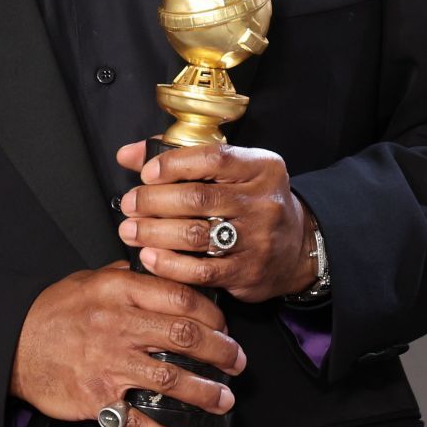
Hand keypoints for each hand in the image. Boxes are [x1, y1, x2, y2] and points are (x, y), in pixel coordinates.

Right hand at [8, 263, 246, 426]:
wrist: (12, 344)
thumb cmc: (51, 313)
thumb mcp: (88, 280)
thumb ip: (125, 277)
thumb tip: (156, 271)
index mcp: (119, 292)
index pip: (180, 297)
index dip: (212, 315)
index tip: (224, 327)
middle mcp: (117, 326)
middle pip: (184, 337)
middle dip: (221, 353)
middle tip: (236, 362)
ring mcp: (108, 364)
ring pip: (171, 380)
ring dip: (205, 393)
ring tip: (223, 400)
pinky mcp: (97, 398)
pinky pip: (137, 422)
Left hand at [114, 141, 319, 303]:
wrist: (297, 247)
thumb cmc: (253, 202)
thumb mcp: (233, 172)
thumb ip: (182, 158)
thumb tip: (129, 154)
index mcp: (262, 168)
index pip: (213, 158)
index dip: (174, 164)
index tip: (147, 173)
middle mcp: (264, 201)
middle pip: (198, 198)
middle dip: (154, 201)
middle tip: (130, 204)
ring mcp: (257, 239)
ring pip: (195, 234)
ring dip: (154, 232)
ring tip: (131, 230)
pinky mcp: (247, 272)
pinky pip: (201, 271)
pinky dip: (169, 264)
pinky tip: (150, 257)